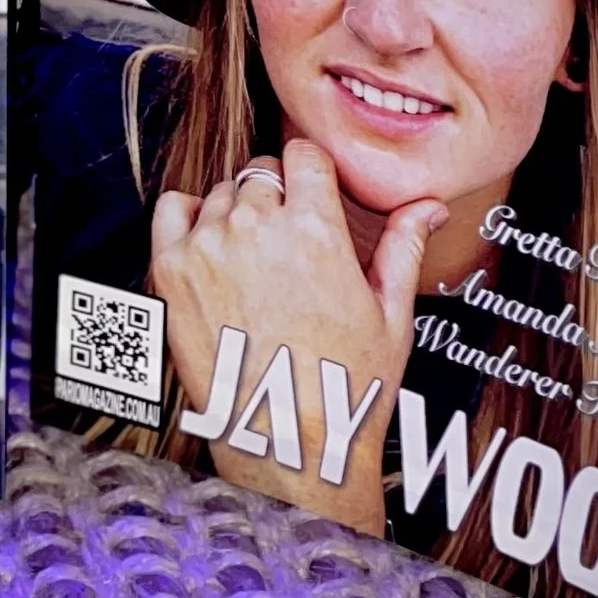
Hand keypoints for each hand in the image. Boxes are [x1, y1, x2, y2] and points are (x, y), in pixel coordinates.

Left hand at [149, 138, 444, 532]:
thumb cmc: (345, 387)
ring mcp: (207, 247)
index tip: (314, 194)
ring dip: (237, 212)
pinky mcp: (169, 271)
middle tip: (288, 244)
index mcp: (315, 230)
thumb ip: (404, 246)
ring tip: (255, 261)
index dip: (312, 172)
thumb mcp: (391, 314)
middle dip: (278, 197)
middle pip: (261, 174)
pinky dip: (189, 217)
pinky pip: (172, 210)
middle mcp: (256, 228)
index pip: (303, 155)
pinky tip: (210, 247)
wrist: (286, 441)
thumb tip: (429, 205)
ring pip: (221, 194)